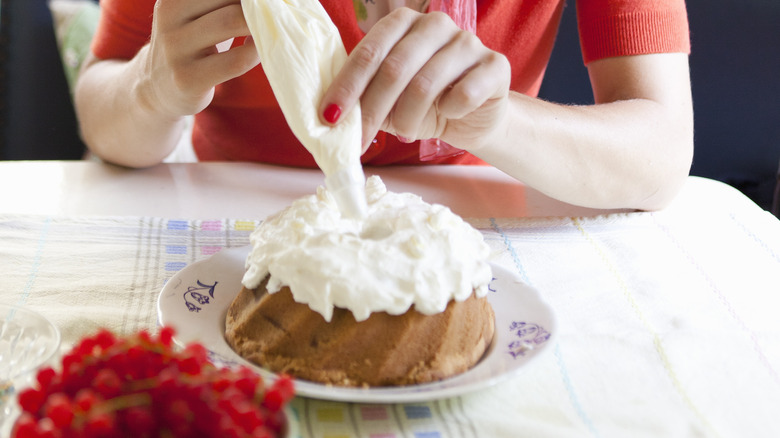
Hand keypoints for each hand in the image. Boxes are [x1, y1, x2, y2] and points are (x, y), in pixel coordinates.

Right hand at [140, 0, 260, 116]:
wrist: (156, 88)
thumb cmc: (190, 43)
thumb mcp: (194, 13)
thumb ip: (223, 3)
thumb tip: (267, 1)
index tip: (267, 4)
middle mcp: (170, 15)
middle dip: (258, 4)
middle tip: (274, 12)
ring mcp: (177, 48)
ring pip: (232, 21)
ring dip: (259, 24)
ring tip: (268, 28)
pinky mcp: (188, 78)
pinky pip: (236, 60)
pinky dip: (255, 52)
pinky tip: (259, 49)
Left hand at [319, 8, 510, 151]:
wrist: (471, 117)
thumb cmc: (422, 104)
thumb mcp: (387, 99)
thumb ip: (362, 97)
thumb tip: (329, 117)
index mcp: (402, 23)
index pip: (369, 52)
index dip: (347, 87)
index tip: (330, 118)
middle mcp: (435, 24)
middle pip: (395, 68)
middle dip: (373, 110)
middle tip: (361, 139)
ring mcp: (468, 42)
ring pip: (426, 84)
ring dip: (408, 117)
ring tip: (405, 131)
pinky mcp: (495, 65)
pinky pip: (465, 93)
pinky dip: (450, 112)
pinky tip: (448, 114)